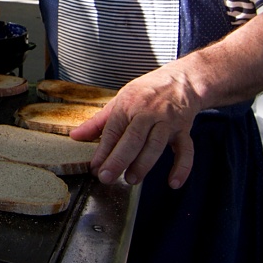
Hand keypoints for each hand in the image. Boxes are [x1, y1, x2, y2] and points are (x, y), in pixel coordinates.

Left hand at [70, 66, 201, 188]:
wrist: (181, 80)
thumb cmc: (147, 91)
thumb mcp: (120, 100)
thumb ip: (98, 122)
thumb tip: (75, 136)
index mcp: (128, 105)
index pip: (113, 130)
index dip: (103, 150)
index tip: (95, 167)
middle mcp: (148, 113)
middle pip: (134, 138)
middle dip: (119, 159)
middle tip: (107, 177)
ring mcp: (167, 122)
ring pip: (156, 145)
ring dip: (143, 164)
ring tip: (131, 179)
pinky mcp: (184, 130)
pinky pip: (186, 150)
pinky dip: (182, 168)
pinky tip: (173, 182)